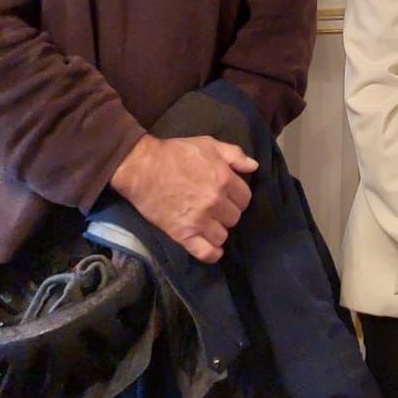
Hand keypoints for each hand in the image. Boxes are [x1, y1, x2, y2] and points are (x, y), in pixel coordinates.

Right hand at [110, 133, 256, 262]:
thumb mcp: (210, 144)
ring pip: (223, 235)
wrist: (143, 167)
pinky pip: (205, 252)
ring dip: (219, 230)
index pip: (245, 198)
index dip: (238, 197)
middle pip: (235, 217)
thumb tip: (254, 166)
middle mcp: (215, 202)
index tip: (230, 196)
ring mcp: (199, 220)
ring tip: (211, 224)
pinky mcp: (182, 234)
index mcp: (224, 179)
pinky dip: (212, 254)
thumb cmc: (177, 153)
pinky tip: (214, 250)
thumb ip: (235, 154)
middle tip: (218, 208)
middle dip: (229, 212)